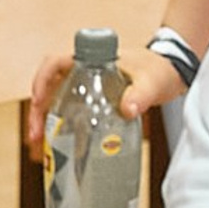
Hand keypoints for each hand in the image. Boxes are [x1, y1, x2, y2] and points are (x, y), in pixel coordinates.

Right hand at [26, 45, 188, 155]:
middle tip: (35, 136)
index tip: (38, 101)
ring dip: (47, 122)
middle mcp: (84, 71)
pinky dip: (63, 127)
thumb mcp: (152, 83)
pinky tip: (62, 146)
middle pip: (49, 86)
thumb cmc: (160, 70)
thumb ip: (141, 96)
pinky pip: (71, 110)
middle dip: (38, 111)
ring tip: (41, 147)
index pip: (55, 63)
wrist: (172, 71)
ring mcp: (88, 85)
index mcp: (92, 60)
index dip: (41, 81)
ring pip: (57, 100)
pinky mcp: (95, 99)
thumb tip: (127, 110)